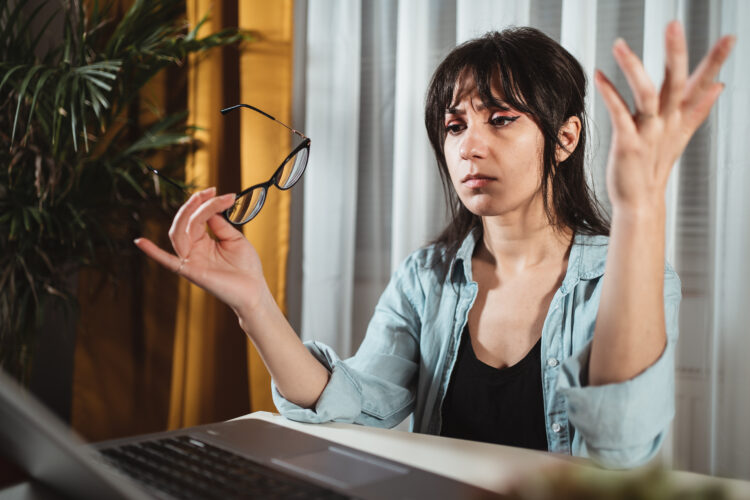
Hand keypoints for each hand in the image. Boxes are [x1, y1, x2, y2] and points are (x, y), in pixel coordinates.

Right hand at [134, 187, 268, 313]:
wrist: (254, 290)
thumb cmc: (246, 267)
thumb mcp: (234, 239)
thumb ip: (219, 225)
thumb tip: (209, 208)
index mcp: (203, 241)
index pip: (196, 217)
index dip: (203, 203)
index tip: (215, 191)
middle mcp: (194, 249)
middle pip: (184, 223)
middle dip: (194, 205)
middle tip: (210, 192)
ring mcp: (191, 260)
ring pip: (178, 234)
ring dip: (188, 214)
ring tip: (204, 200)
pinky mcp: (191, 271)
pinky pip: (168, 261)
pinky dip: (152, 252)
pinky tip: (140, 242)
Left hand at [595, 21, 734, 212]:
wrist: (640, 202)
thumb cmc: (654, 167)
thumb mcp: (681, 134)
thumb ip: (699, 108)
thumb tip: (719, 86)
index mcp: (679, 118)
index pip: (702, 83)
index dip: (716, 60)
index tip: (730, 36)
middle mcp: (667, 123)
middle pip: (676, 83)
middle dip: (676, 53)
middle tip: (673, 25)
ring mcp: (649, 133)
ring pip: (647, 95)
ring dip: (633, 68)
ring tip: (620, 45)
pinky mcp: (629, 143)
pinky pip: (620, 114)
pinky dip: (610, 94)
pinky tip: (600, 75)